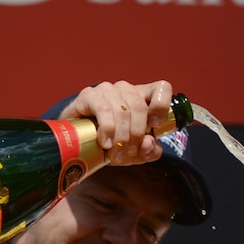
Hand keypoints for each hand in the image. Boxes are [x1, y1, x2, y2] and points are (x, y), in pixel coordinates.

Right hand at [55, 80, 175, 166]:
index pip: (162, 88)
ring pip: (122, 111)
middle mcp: (126, 89)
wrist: (81, 143)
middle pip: (140, 107)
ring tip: (116, 155)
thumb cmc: (113, 144)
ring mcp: (107, 90)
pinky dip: (107, 129)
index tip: (155, 126)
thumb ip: (150, 150)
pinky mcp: (89, 95)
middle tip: (129, 154)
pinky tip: (105, 143)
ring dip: (121, 138)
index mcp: (143, 98)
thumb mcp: (136, 152)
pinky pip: (103, 110)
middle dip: (136, 136)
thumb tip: (149, 143)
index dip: (162, 106)